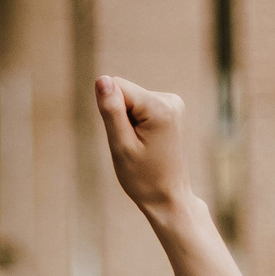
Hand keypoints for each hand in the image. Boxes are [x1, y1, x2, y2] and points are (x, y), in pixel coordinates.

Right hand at [95, 75, 195, 217]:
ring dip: (127, 122)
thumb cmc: (143, 177)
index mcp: (158, 107)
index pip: (117, 87)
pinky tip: (145, 142)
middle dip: (119, 117)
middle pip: (124, 92)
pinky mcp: (170, 108)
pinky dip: (136, 123)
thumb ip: (111, 111)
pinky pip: (139, 106)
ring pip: (130, 100)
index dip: (110, 112)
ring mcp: (172, 102)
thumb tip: (102, 80)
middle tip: (131, 145)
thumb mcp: (120, 146)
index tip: (123, 136)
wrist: (167, 196)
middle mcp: (169, 99)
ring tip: (139, 146)